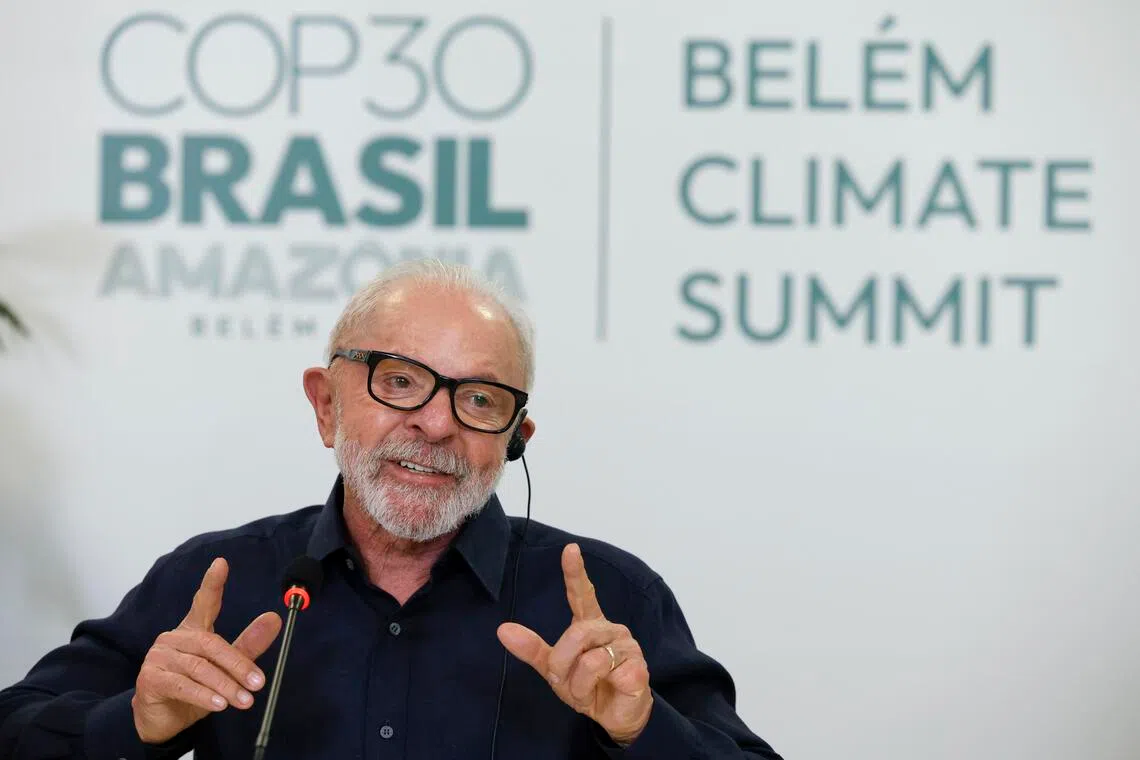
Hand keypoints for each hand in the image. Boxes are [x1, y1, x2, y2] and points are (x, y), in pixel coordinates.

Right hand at [132, 557, 282, 743]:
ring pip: (199, 667)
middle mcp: (174, 638)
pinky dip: (204, 695)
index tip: (221, 563)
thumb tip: (274, 619)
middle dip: (237, 665)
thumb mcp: (225, 668)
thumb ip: (248, 645)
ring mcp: (159, 658)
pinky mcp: (150, 679)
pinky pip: (182, 685)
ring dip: (225, 685)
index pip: (204, 602)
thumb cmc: (194, 689)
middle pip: (211, 644)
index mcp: (193, 629)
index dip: (212, 583)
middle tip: (258, 683)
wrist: (161, 719)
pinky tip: (219, 704)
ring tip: (244, 700)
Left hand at [497, 544, 652, 745]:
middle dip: (562, 662)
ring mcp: (627, 647)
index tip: (570, 549)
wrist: (615, 718)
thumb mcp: (555, 670)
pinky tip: (608, 689)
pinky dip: (595, 688)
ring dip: (578, 682)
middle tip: (563, 680)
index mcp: (590, 625)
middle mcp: (610, 629)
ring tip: (585, 690)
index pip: (583, 594)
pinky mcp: (638, 668)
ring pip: (590, 659)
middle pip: (577, 633)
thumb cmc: (588, 688)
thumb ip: (533, 649)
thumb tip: (503, 630)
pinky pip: (606, 674)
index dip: (575, 572)